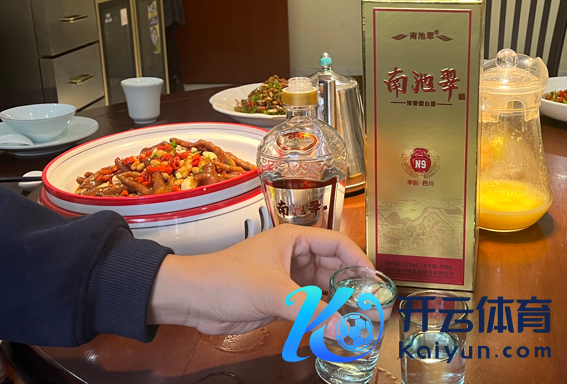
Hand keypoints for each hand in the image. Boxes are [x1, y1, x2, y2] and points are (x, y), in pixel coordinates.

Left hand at [148, 224, 371, 334]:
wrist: (194, 298)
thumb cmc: (229, 280)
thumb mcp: (271, 291)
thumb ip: (309, 310)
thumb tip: (344, 328)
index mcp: (294, 240)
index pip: (336, 244)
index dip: (359, 260)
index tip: (376, 282)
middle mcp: (295, 257)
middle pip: (333, 268)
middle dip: (354, 287)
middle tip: (376, 309)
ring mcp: (288, 279)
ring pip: (324, 290)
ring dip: (341, 304)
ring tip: (363, 323)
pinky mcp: (281, 300)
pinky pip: (311, 307)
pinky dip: (324, 317)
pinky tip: (337, 330)